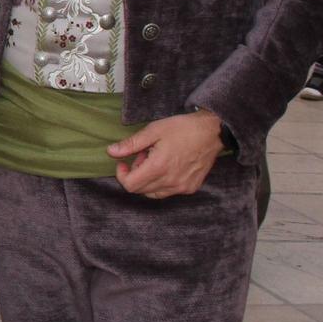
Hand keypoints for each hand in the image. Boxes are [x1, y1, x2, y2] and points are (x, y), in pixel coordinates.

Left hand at [108, 110, 224, 197]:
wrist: (212, 132)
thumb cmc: (182, 128)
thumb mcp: (153, 131)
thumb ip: (131, 144)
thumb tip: (111, 152)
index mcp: (159, 168)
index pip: (130, 185)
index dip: (122, 175)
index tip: (123, 162)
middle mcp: (170, 182)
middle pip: (140, 190)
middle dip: (135, 174)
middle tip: (143, 155)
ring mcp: (182, 187)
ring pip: (153, 193)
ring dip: (148, 179)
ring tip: (155, 160)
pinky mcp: (190, 188)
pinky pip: (168, 192)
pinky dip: (162, 182)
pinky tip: (168, 166)